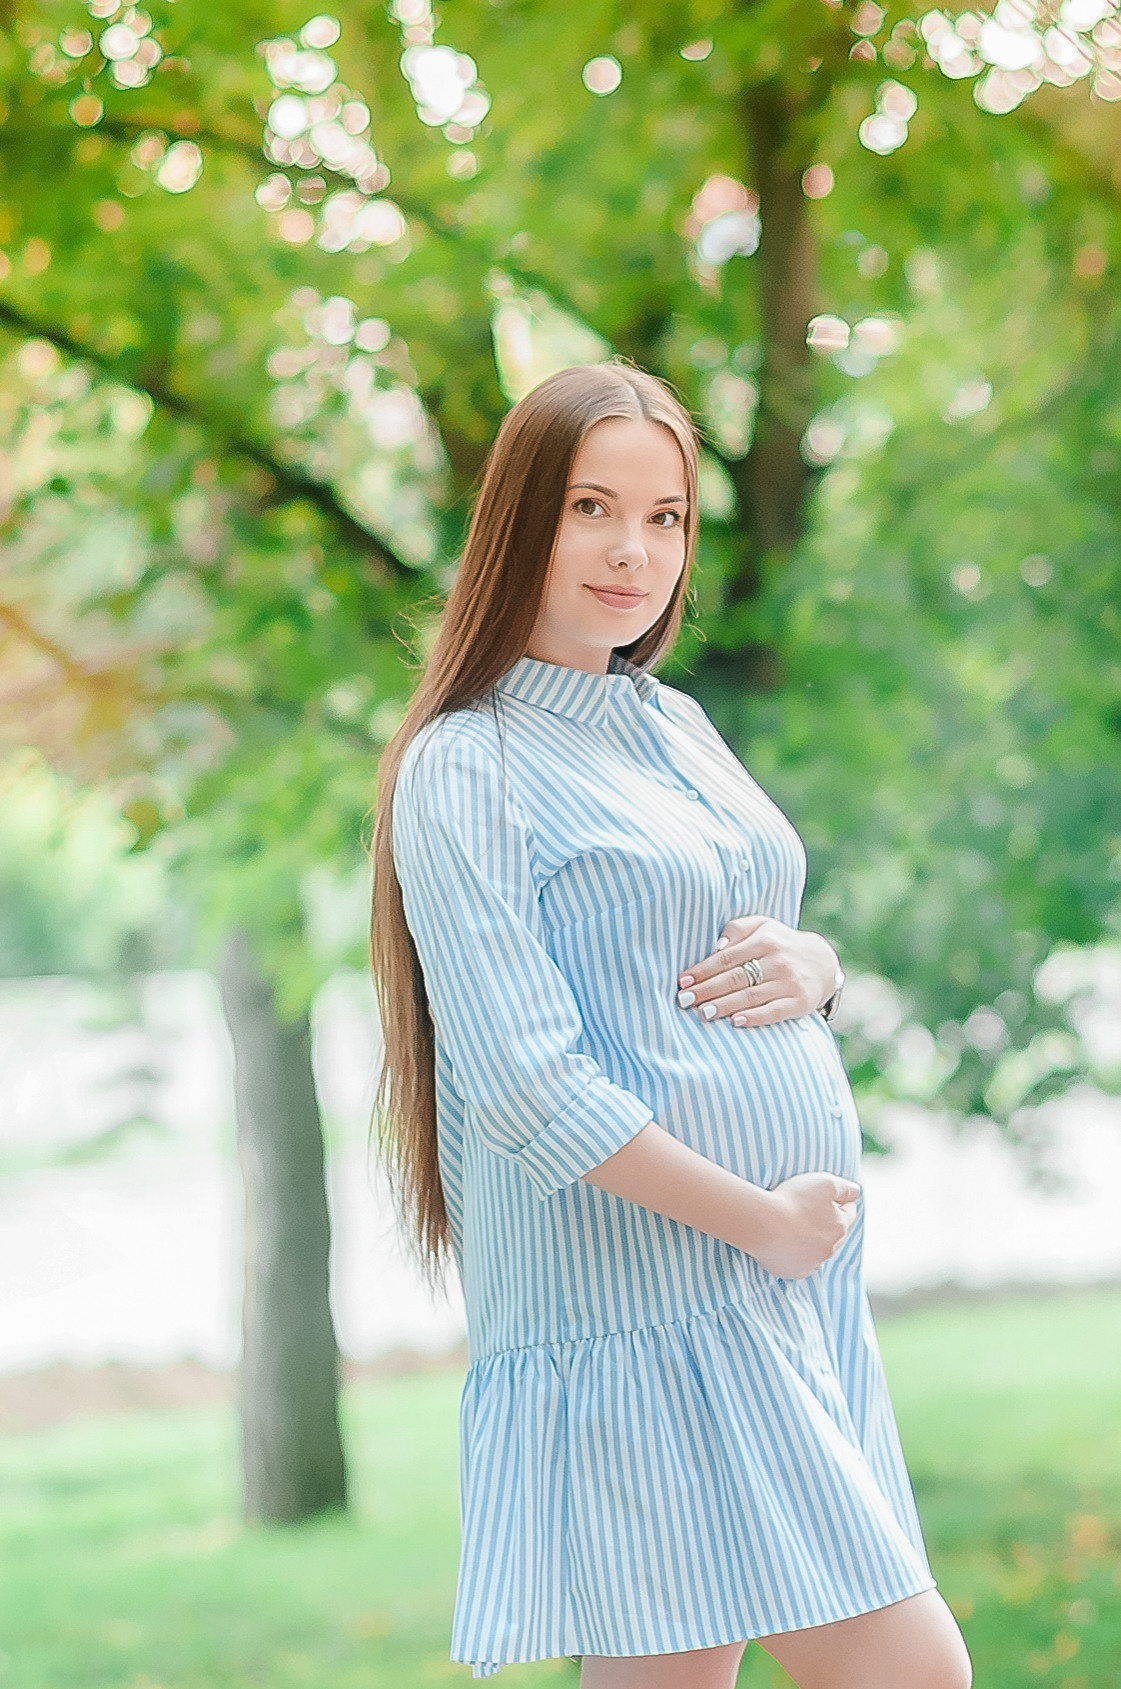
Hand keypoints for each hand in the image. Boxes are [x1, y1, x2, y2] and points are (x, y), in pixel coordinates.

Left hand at [676, 915, 838, 1028]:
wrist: (822, 962)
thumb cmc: (780, 943)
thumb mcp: (762, 925)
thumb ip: (737, 929)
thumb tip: (716, 947)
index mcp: (765, 939)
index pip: (727, 957)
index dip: (703, 970)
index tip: (682, 981)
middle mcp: (778, 960)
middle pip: (736, 978)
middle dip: (707, 990)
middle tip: (684, 1000)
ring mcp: (790, 982)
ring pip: (751, 996)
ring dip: (724, 1006)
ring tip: (702, 1013)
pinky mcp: (800, 1002)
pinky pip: (774, 1012)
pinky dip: (754, 1018)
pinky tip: (735, 1022)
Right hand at [749, 1172, 860, 1277]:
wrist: (763, 1224)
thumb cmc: (793, 1200)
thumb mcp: (824, 1183)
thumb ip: (844, 1187)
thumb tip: (856, 1193)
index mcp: (840, 1226)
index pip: (849, 1214)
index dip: (842, 1203)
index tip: (834, 1199)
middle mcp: (830, 1248)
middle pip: (836, 1234)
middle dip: (829, 1224)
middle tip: (815, 1213)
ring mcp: (813, 1262)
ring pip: (820, 1252)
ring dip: (815, 1242)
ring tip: (800, 1230)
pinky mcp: (795, 1272)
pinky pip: (803, 1266)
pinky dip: (800, 1257)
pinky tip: (792, 1248)